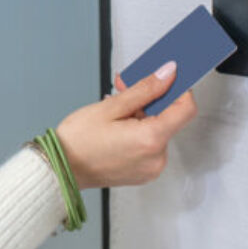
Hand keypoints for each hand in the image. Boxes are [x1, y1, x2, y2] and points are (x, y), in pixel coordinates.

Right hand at [54, 62, 197, 188]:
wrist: (61, 169)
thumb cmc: (78, 141)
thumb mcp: (109, 107)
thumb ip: (144, 89)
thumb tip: (167, 74)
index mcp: (150, 140)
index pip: (186, 109)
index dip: (180, 89)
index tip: (169, 77)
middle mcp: (157, 158)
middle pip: (168, 119)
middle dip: (150, 99)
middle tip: (124, 88)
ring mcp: (151, 168)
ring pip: (157, 130)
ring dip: (141, 115)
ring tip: (114, 109)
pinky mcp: (144, 173)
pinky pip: (149, 145)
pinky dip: (138, 131)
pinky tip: (118, 125)